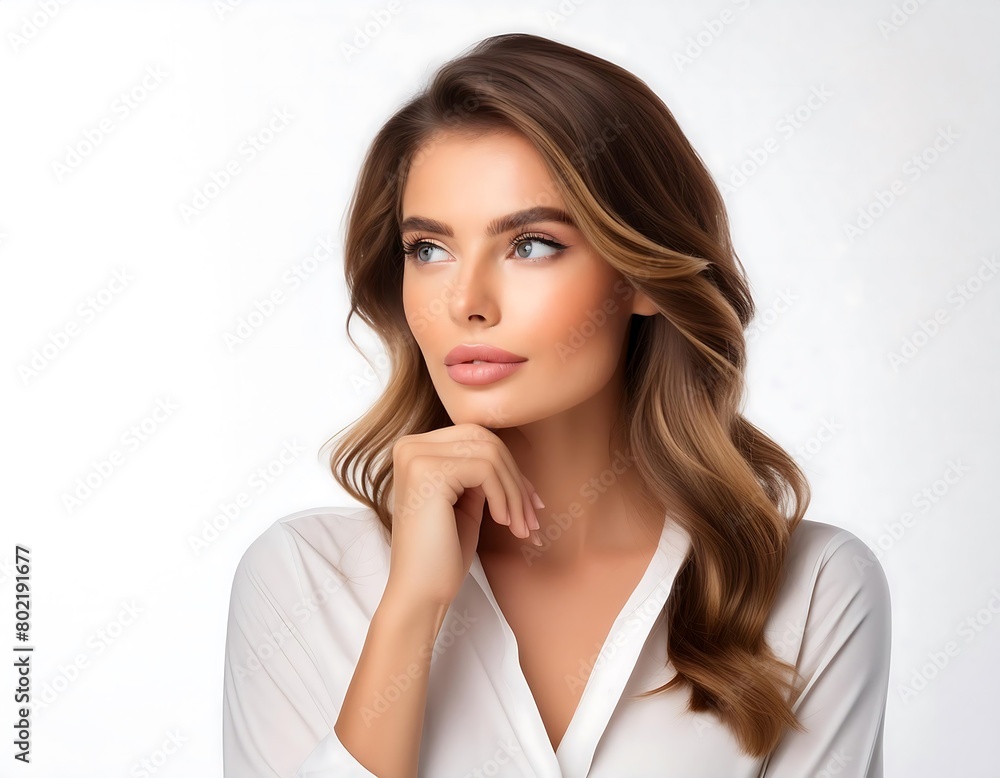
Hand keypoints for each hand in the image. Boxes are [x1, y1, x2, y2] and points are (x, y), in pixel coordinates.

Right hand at [385, 423, 542, 607]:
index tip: (531, 502)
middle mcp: (410, 447)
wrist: (419, 592)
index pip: (476, 438)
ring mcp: (416, 457)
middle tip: (532, 517)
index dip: (510, 468)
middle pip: (485, 439)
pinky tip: (503, 523)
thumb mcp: (466, 503)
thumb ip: (480, 474)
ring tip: (521, 527)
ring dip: (515, 493)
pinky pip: (486, 470)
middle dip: (516, 478)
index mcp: (416, 450)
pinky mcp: (427, 472)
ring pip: (490, 454)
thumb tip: (515, 463)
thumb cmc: (442, 554)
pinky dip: (504, 497)